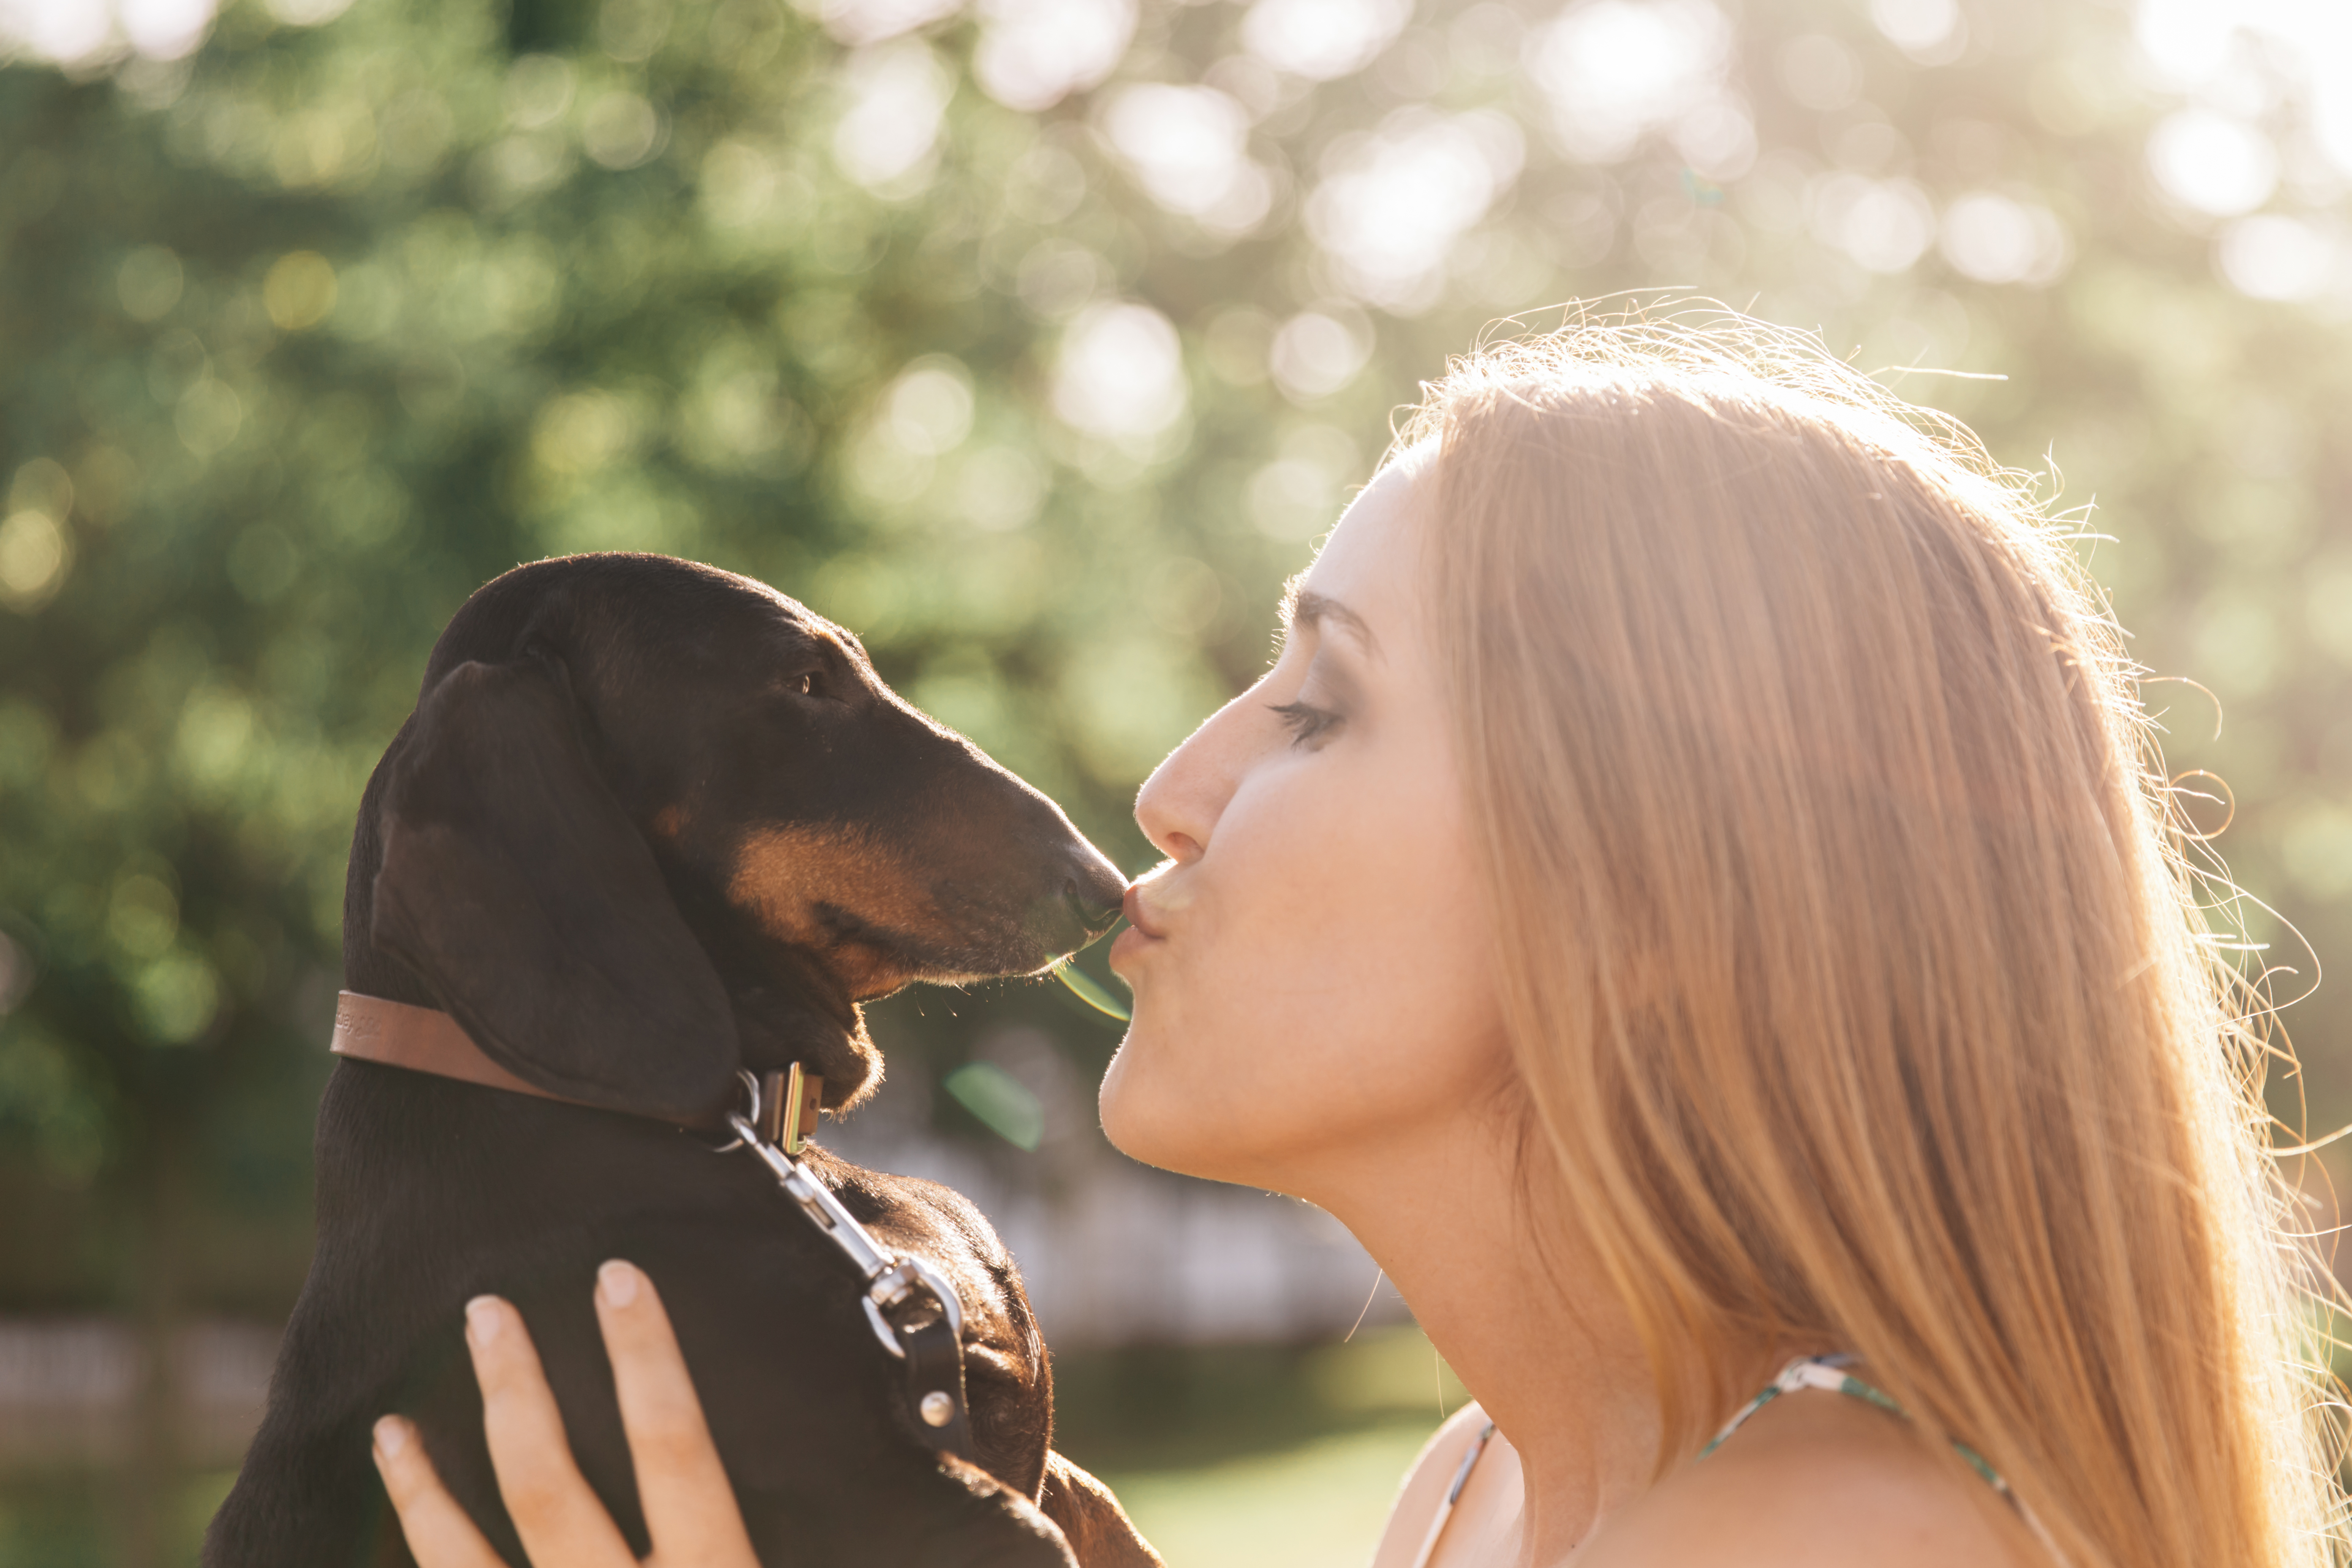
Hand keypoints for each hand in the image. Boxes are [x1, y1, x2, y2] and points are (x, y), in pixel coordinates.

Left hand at [372, 1259, 759, 1567]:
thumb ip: (765, 1535)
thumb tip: (800, 1442)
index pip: (673, 1445)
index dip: (644, 1356)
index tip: (617, 1279)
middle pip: (550, 1487)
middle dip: (514, 1392)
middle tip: (486, 1313)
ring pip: (465, 1559)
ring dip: (424, 1488)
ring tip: (392, 1427)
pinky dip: (414, 1547)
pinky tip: (394, 1519)